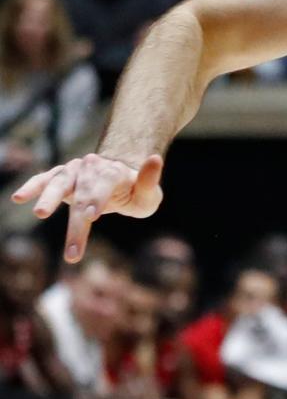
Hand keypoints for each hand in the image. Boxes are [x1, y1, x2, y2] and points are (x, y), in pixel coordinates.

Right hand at [12, 152, 164, 262]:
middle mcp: (90, 168)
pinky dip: (32, 187)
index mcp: (113, 172)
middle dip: (77, 216)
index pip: (104, 183)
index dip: (97, 198)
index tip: (91, 215)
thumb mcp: (148, 194)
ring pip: (59, 183)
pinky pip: (44, 180)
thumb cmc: (135, 192)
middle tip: (72, 239)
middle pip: (82, 191)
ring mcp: (73, 171)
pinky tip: (19, 198)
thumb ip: (149, 182)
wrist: (118, 178)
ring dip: (48, 197)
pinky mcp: (60, 177)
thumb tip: (155, 158)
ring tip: (40, 213)